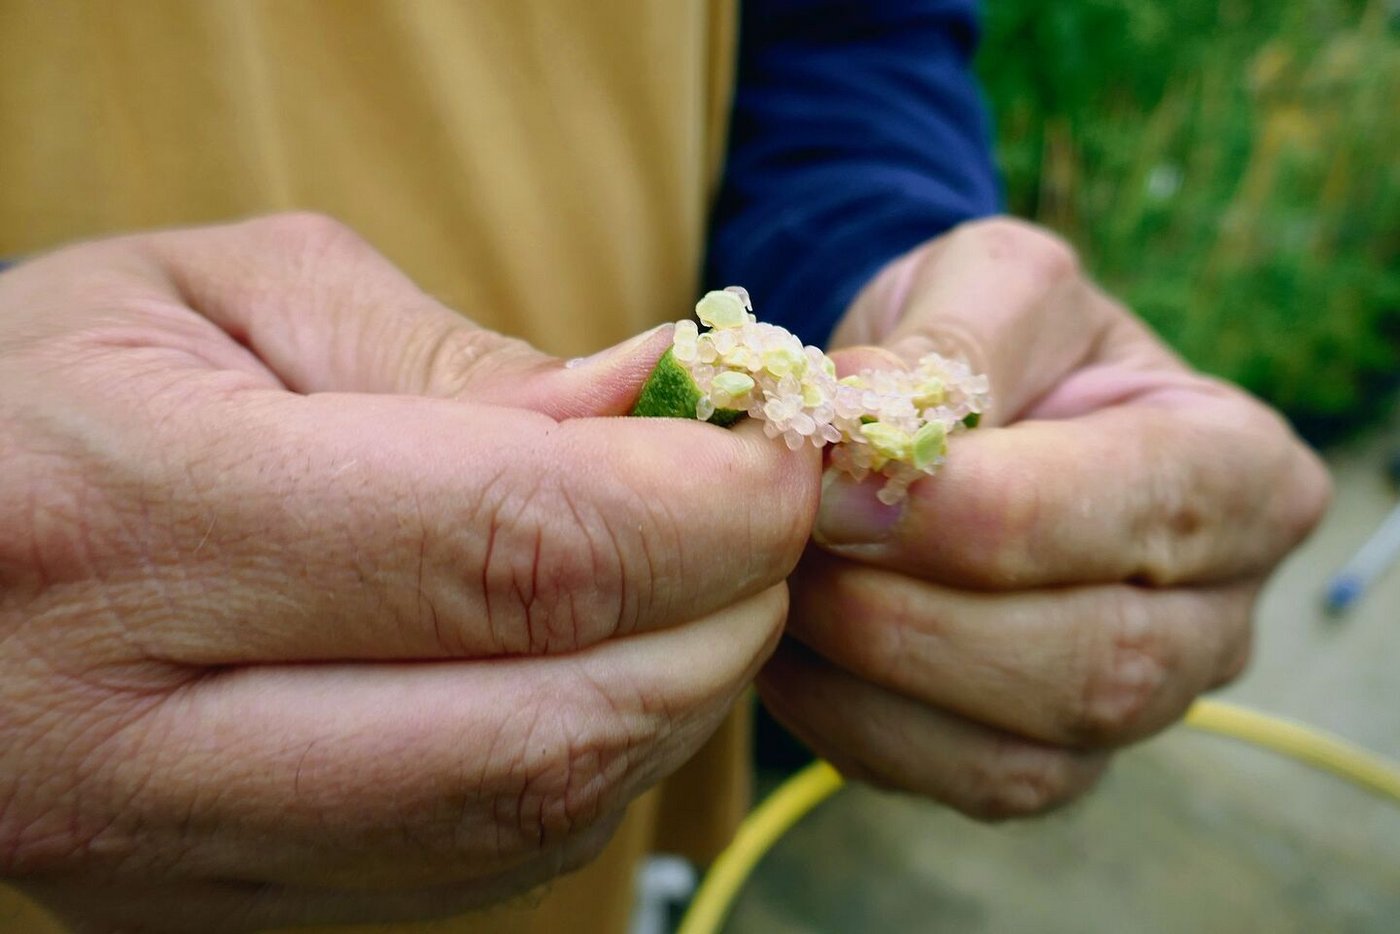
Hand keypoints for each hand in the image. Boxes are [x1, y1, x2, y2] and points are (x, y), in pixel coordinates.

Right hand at [0, 215, 819, 929]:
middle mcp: (135, 742)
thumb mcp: (233, 302)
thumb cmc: (54, 383)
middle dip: (719, 624)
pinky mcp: (214, 911)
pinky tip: (595, 673)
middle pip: (546, 726)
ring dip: (670, 703)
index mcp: (126, 525)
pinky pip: (478, 868)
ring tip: (696, 588)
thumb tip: (670, 404)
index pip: (512, 551)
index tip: (782, 456)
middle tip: (767, 527)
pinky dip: (589, 768)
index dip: (701, 510)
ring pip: (528, 822)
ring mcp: (173, 862)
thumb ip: (462, 364)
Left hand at [758, 217, 1329, 817]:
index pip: (1133, 512)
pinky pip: (949, 782)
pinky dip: (848, 719)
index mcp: (1241, 471)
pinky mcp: (1040, 762)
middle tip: (790, 542)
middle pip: (1092, 660)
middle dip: (909, 607)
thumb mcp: (990, 282)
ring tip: (781, 584)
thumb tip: (857, 423)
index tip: (836, 478)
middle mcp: (1216, 613)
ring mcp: (1136, 708)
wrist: (944, 411)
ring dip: (868, 671)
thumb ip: (950, 340)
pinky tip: (792, 644)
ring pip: (1021, 752)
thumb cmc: (989, 336)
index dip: (973, 509)